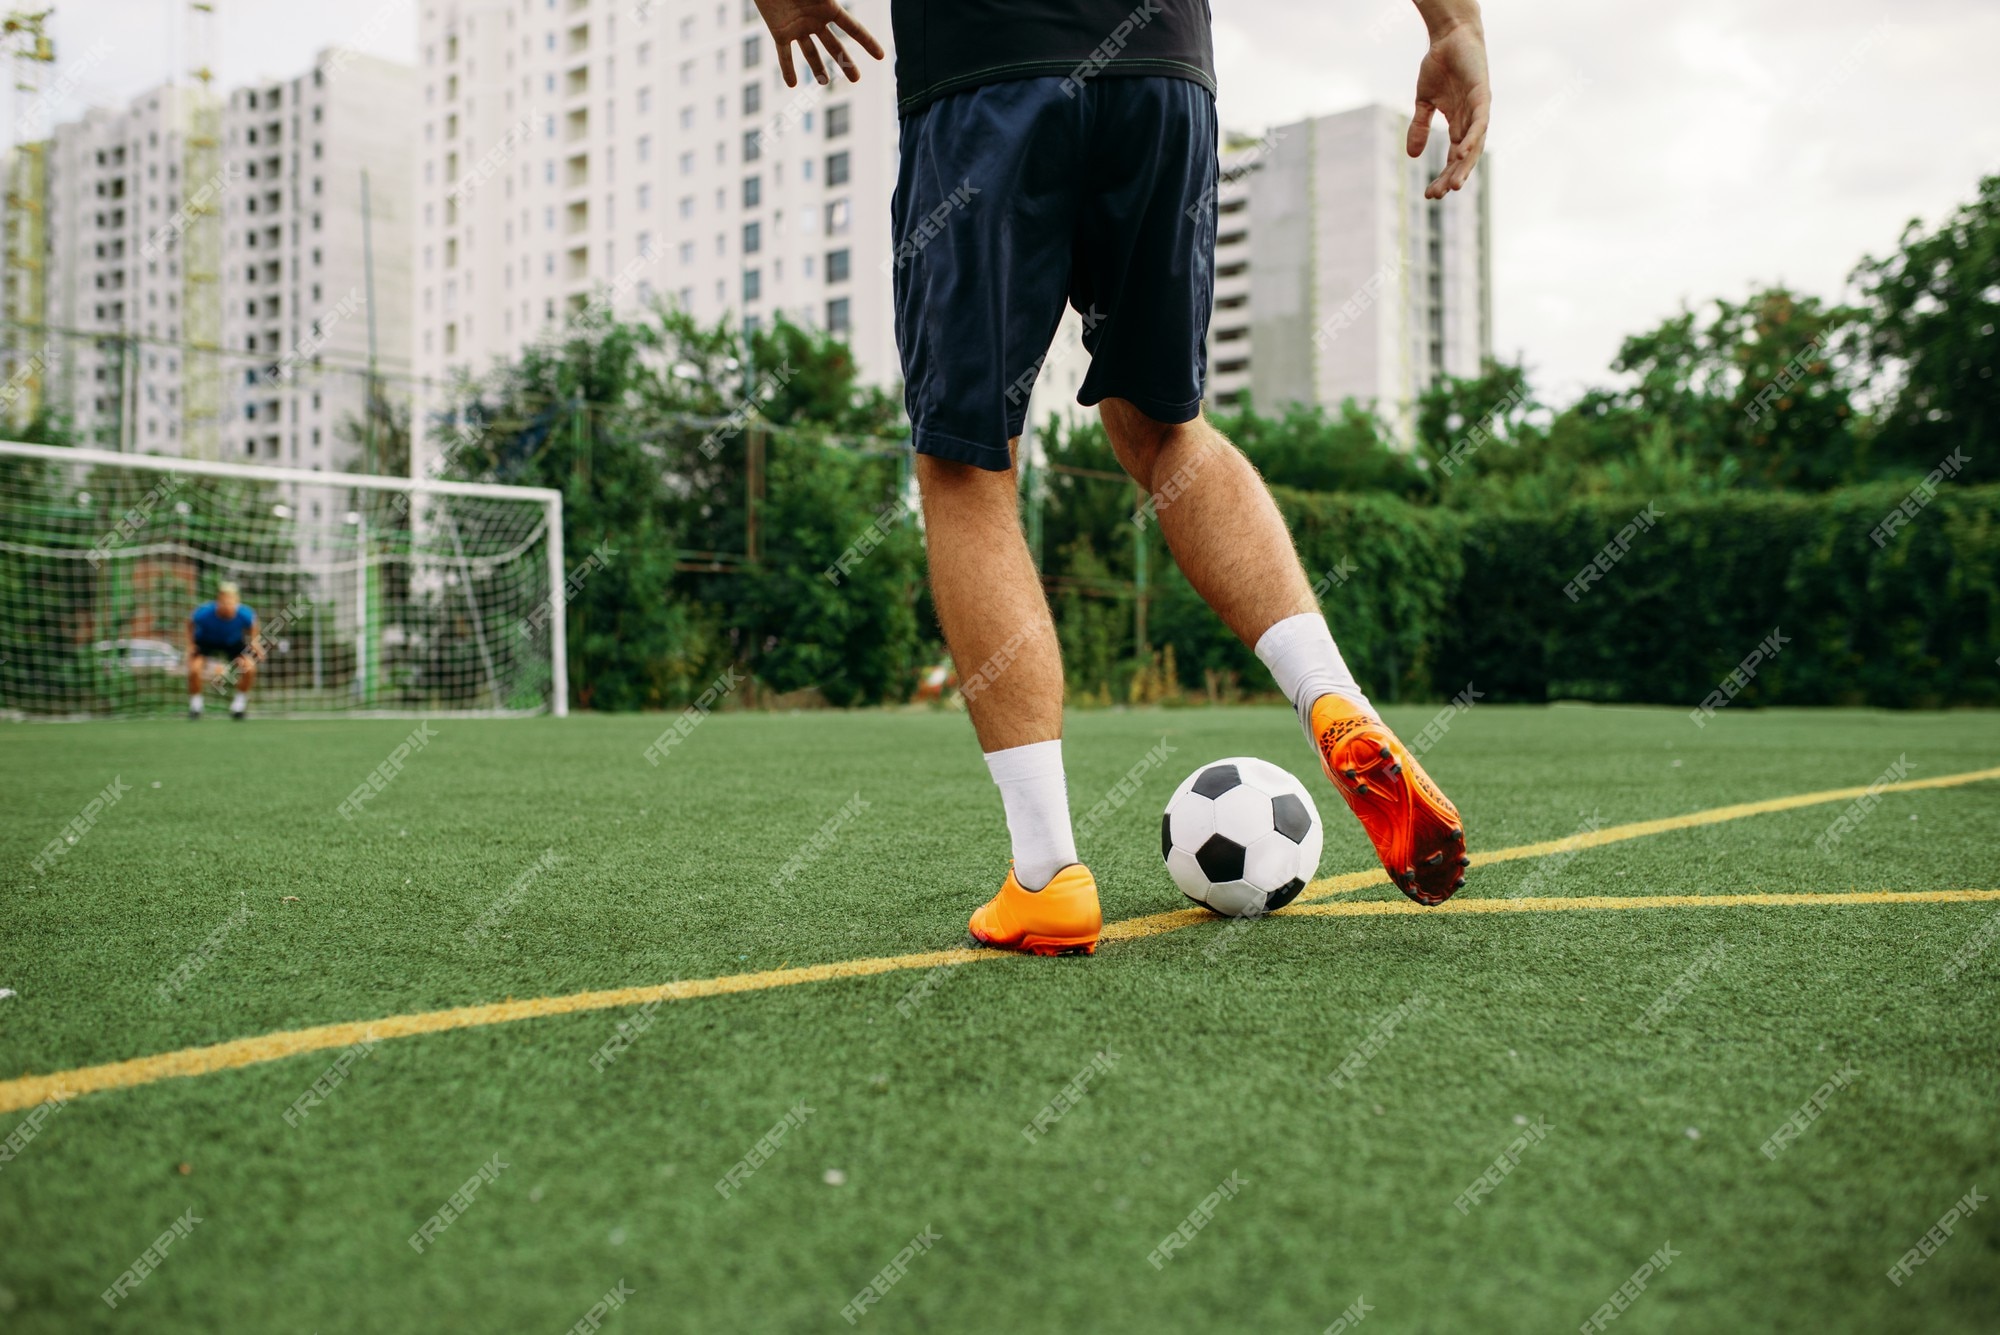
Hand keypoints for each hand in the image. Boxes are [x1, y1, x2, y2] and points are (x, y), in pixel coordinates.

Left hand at [753, 0, 884, 87]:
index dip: (868, 42)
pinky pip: (784, 55)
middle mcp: (815, 21)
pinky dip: (787, 69)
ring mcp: (798, 28)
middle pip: (834, 46)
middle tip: (856, 79)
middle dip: (846, 63)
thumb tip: (840, 4)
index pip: (853, 29)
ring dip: (817, 68)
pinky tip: (792, 84)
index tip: (880, 56)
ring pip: (811, 53)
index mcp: (828, 7)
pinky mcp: (779, 32)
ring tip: (824, 82)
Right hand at [1408, 19, 1490, 198]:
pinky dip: (1472, 139)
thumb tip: (1411, 156)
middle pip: (1465, 157)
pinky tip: (1461, 154)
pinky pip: (1479, 123)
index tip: (1429, 194)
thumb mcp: (1424, 101)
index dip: (1443, 175)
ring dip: (1465, 165)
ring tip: (1455, 184)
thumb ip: (1420, 127)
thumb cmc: (1440, 66)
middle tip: (1439, 195)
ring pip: (1474, 144)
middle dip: (1453, 176)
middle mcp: (1471, 121)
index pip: (1453, 157)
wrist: (1450, 37)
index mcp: (1459, 124)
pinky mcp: (1482, 96)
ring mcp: (1478, 109)